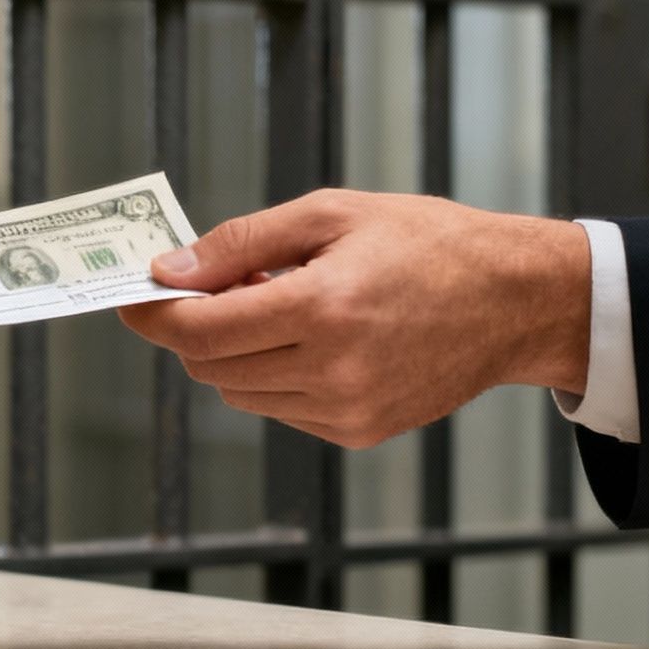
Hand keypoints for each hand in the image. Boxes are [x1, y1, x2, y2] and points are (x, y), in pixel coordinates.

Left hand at [120, 189, 588, 447]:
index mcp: (320, 308)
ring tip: (286, 304)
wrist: (513, 300)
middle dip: (202, 327)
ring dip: (239, 352)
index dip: (155, 316)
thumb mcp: (329, 215)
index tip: (135, 298)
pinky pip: (282, 409)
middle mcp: (331, 370)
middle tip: (231, 283)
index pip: (200, 332)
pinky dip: (277, 375)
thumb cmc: (426, 243)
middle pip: (211, 366)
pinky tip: (318, 338)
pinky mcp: (359, 433)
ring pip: (240, 392)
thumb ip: (239, 245)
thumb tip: (169, 272)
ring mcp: (346, 411)